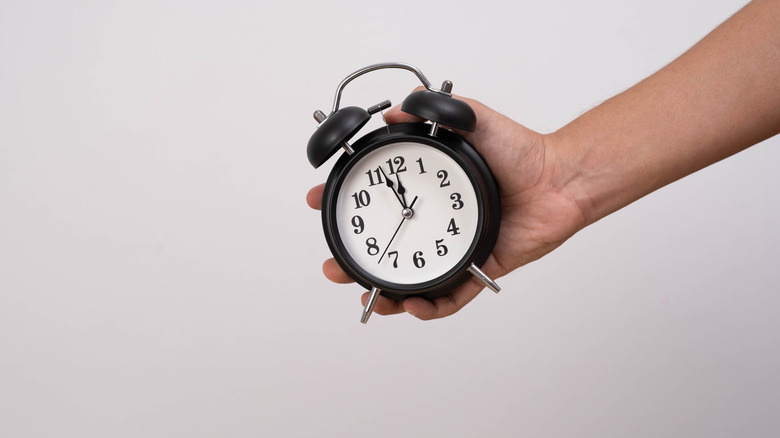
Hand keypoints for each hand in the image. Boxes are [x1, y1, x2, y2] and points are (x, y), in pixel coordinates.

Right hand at [306, 90, 585, 319]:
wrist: (559, 179)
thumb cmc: (521, 151)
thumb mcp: (473, 120)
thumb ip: (435, 113)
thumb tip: (392, 113)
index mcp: (429, 191)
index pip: (377, 200)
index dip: (347, 203)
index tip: (321, 199)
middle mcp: (437, 221)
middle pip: (386, 248)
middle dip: (355, 261)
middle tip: (336, 266)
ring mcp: (455, 246)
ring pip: (413, 278)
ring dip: (387, 292)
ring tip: (373, 296)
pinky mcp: (478, 267)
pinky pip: (452, 296)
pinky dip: (432, 306)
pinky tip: (416, 304)